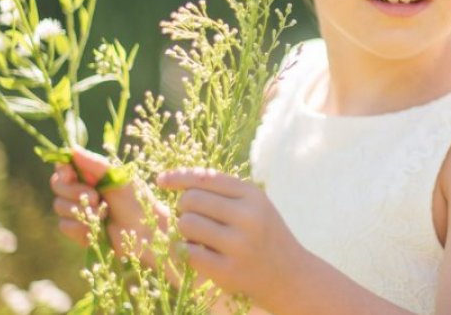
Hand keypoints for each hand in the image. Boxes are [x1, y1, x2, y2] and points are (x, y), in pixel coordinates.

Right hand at [50, 146, 166, 254]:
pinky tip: (98, 228)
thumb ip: (96, 164)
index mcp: (92, 174)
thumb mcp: (119, 178)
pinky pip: (65, 225)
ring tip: (104, 214)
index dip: (63, 170)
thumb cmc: (137, 200)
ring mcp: (78, 210)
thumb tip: (72, 148)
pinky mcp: (78, 229)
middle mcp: (82, 189)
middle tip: (96, 197)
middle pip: (57, 185)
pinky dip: (81, 226)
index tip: (70, 174)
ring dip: (81, 210)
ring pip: (59, 206)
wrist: (145, 230)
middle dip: (74, 191)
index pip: (65, 167)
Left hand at [157, 168, 308, 306]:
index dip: (179, 177)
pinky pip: (188, 252)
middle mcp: (247, 217)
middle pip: (190, 200)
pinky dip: (186, 250)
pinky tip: (198, 252)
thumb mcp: (253, 204)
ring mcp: (238, 245)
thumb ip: (222, 190)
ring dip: (185, 230)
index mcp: (253, 195)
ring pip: (185, 224)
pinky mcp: (228, 271)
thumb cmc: (263, 233)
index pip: (206, 177)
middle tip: (195, 217)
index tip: (161, 180)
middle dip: (184, 208)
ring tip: (200, 236)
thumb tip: (175, 179)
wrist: (289, 274)